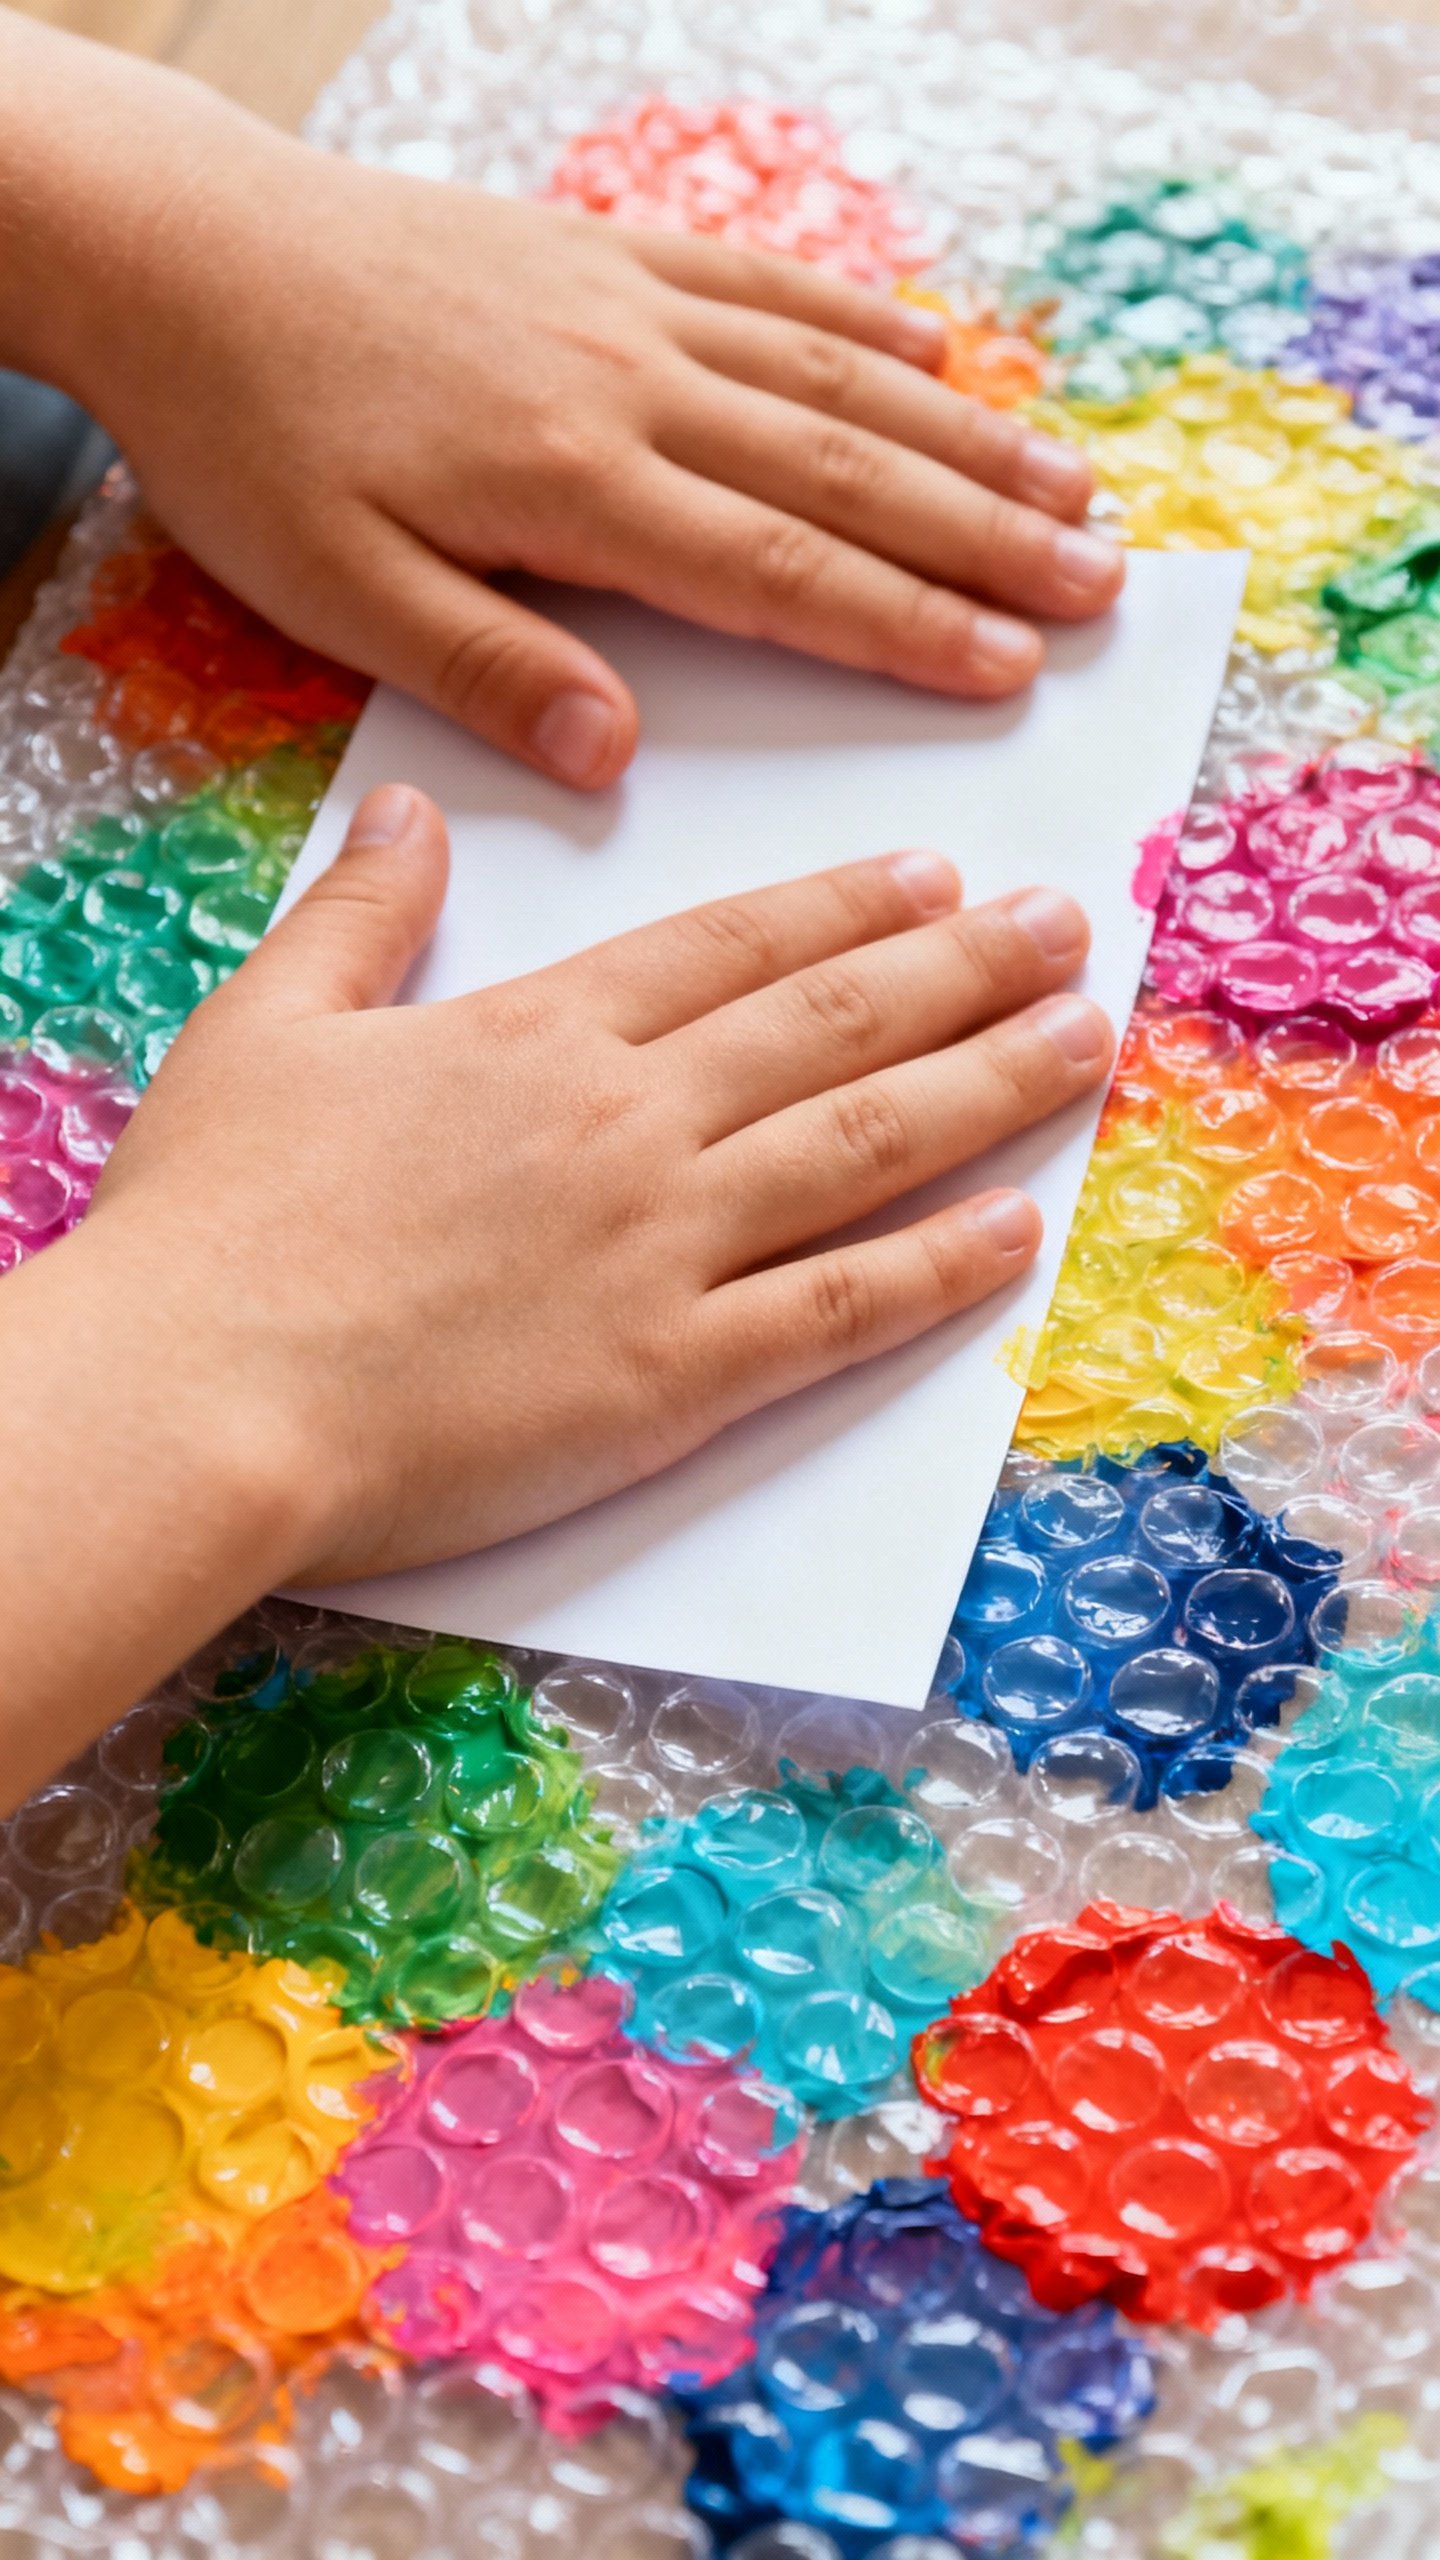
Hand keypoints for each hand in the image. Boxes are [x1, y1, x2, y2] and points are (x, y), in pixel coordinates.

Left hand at [2, 25, 1121, 788]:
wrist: (185, 251)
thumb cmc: (249, 437)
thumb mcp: (332, 589)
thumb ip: (479, 666)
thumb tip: (613, 750)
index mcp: (571, 487)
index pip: (778, 572)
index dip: (904, 626)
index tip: (1010, 669)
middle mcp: (631, 384)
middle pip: (845, 473)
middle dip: (983, 537)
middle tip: (1102, 588)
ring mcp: (629, 305)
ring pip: (833, 376)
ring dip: (962, 438)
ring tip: (1070, 488)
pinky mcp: (606, 251)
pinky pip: (767, 283)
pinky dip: (864, 323)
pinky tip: (940, 356)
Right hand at [90, 785, 1112, 1584]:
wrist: (198, 1395)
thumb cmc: (212, 1221)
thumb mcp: (263, 1024)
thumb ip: (359, 910)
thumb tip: (411, 803)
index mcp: (538, 1034)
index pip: (731, 948)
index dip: (847, 906)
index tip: (938, 875)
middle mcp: (630, 1122)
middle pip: (833, 1025)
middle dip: (965, 970)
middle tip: (1068, 929)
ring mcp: (663, 1248)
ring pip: (866, 1145)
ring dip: (988, 1085)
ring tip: (1083, 1039)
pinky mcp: (670, 1377)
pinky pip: (835, 1311)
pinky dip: (935, 1269)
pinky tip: (1013, 1229)